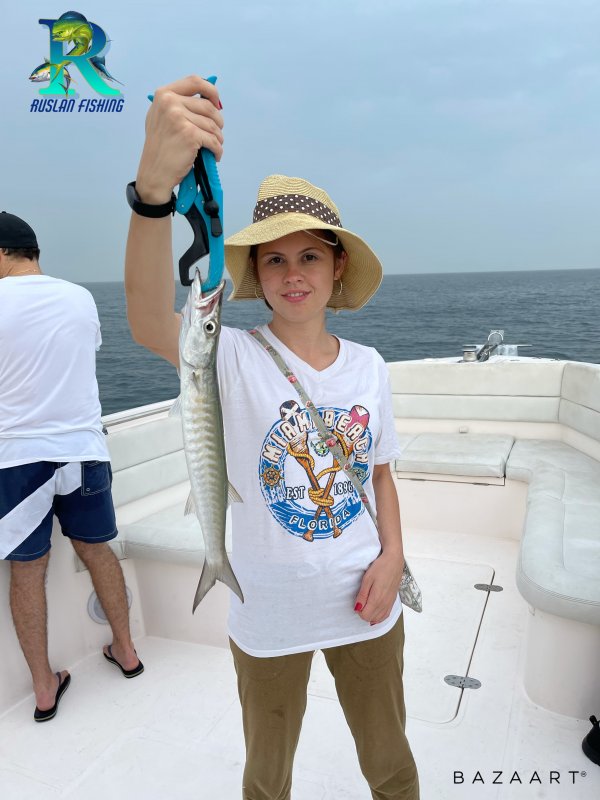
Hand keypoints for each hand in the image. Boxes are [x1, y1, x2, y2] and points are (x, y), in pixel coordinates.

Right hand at [135, 75, 223, 203]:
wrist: (155, 173)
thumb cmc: (160, 148)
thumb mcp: (162, 117)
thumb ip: (179, 104)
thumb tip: (208, 99)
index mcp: (163, 95)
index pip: (195, 81)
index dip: (211, 90)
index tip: (217, 103)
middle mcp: (170, 103)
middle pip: (208, 106)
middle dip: (218, 122)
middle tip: (216, 134)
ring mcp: (179, 118)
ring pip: (213, 125)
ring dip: (218, 138)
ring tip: (214, 147)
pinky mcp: (190, 135)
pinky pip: (214, 140)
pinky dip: (217, 150)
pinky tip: (214, 156)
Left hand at [354, 550, 403, 624]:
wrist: (394, 561)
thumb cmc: (379, 568)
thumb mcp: (367, 579)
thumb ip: (362, 596)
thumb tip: (357, 609)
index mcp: (377, 599)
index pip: (365, 616)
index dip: (358, 611)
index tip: (358, 601)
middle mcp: (384, 604)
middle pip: (371, 619)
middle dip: (364, 613)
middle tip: (362, 601)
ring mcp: (390, 603)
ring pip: (379, 618)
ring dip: (371, 615)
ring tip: (367, 603)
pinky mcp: (393, 601)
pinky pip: (386, 615)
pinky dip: (379, 616)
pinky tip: (375, 611)